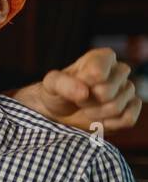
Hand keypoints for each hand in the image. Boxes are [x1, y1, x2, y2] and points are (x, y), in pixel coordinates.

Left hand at [19, 48, 141, 131]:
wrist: (59, 113)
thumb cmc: (57, 93)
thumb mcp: (51, 84)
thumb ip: (63, 83)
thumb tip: (84, 92)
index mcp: (102, 57)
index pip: (98, 72)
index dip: (84, 84)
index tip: (76, 84)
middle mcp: (119, 70)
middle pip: (107, 92)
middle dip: (87, 101)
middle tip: (78, 100)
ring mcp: (127, 89)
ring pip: (116, 107)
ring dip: (95, 114)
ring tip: (86, 109)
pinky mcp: (131, 107)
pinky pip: (128, 119)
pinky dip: (109, 124)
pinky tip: (99, 119)